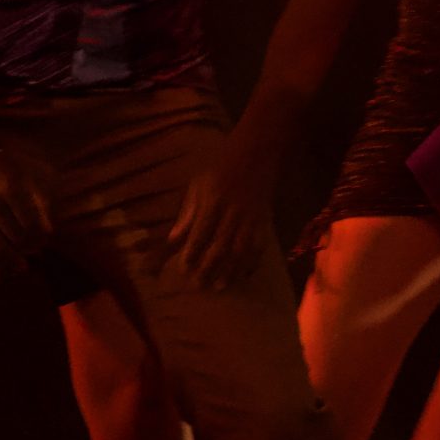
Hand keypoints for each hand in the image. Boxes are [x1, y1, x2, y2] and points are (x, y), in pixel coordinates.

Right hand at [0, 148, 53, 280]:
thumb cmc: (3, 169)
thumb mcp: (25, 177)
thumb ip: (38, 201)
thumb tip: (48, 230)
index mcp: (12, 189)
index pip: (32, 222)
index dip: (43, 236)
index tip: (47, 239)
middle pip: (17, 238)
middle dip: (31, 248)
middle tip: (37, 252)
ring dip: (13, 262)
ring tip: (23, 267)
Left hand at [166, 143, 272, 288]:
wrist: (258, 152)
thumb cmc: (222, 166)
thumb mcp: (199, 184)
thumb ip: (188, 212)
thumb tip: (174, 239)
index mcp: (214, 200)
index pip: (201, 232)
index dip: (193, 252)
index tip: (185, 269)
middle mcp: (233, 211)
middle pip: (221, 245)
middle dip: (210, 267)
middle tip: (199, 285)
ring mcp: (252, 217)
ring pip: (242, 249)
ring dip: (231, 270)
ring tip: (221, 287)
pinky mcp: (265, 219)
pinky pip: (260, 244)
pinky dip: (253, 261)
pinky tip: (245, 274)